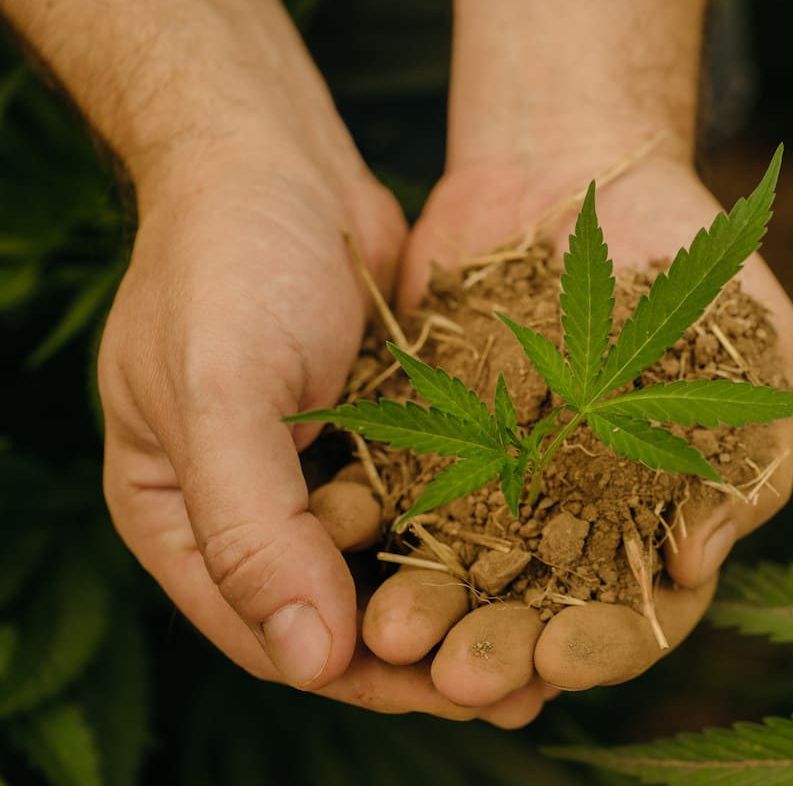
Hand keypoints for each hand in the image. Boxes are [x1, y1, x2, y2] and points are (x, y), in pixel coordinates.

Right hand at [97, 139, 549, 726]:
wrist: (275, 158)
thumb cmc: (224, 260)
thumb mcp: (216, 389)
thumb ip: (251, 526)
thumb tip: (309, 662)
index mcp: (180, 517)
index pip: (266, 627)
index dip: (354, 673)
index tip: (445, 692)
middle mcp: (253, 508)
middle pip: (339, 609)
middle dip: (428, 651)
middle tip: (521, 684)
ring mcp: (319, 471)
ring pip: (397, 564)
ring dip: (468, 602)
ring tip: (554, 640)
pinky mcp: (382, 434)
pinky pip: (433, 501)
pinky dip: (483, 531)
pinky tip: (553, 555)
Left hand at [361, 149, 792, 699]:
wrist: (580, 166)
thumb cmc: (691, 257)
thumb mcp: (751, 339)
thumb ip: (743, 449)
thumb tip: (699, 564)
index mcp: (652, 517)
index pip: (635, 611)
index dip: (604, 644)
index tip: (564, 655)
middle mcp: (566, 518)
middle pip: (532, 611)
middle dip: (498, 646)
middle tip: (459, 674)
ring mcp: (489, 480)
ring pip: (451, 566)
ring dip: (423, 606)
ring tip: (388, 627)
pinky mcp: (422, 434)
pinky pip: (386, 485)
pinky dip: (362, 515)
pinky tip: (336, 534)